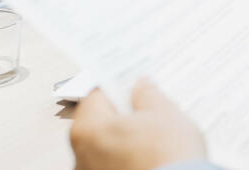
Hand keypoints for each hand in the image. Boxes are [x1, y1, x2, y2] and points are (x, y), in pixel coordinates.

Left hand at [70, 79, 206, 169]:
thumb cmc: (167, 156)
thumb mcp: (164, 113)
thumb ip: (148, 95)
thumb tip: (142, 87)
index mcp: (87, 129)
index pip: (96, 96)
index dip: (118, 87)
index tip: (134, 87)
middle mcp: (81, 155)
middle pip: (99, 123)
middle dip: (122, 115)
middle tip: (149, 111)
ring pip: (106, 147)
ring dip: (125, 139)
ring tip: (155, 138)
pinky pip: (114, 164)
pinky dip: (128, 159)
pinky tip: (151, 157)